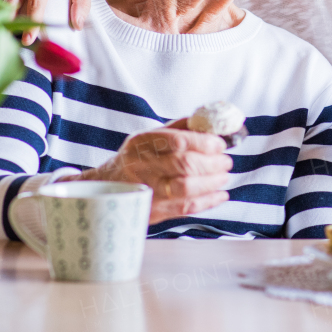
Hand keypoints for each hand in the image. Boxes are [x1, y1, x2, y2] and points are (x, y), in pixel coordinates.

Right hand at [60, 119, 232, 223]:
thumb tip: (211, 120)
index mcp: (141, 143)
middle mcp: (141, 166)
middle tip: (226, 162)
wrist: (105, 188)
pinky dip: (208, 201)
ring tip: (223, 176)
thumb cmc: (136, 159)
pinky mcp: (153, 211)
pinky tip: (220, 195)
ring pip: (186, 188)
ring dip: (212, 183)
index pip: (178, 141)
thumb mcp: (150, 137)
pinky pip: (185, 207)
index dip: (204, 143)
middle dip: (212, 163)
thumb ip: (179, 128)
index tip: (220, 144)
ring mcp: (146, 190)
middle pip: (184, 165)